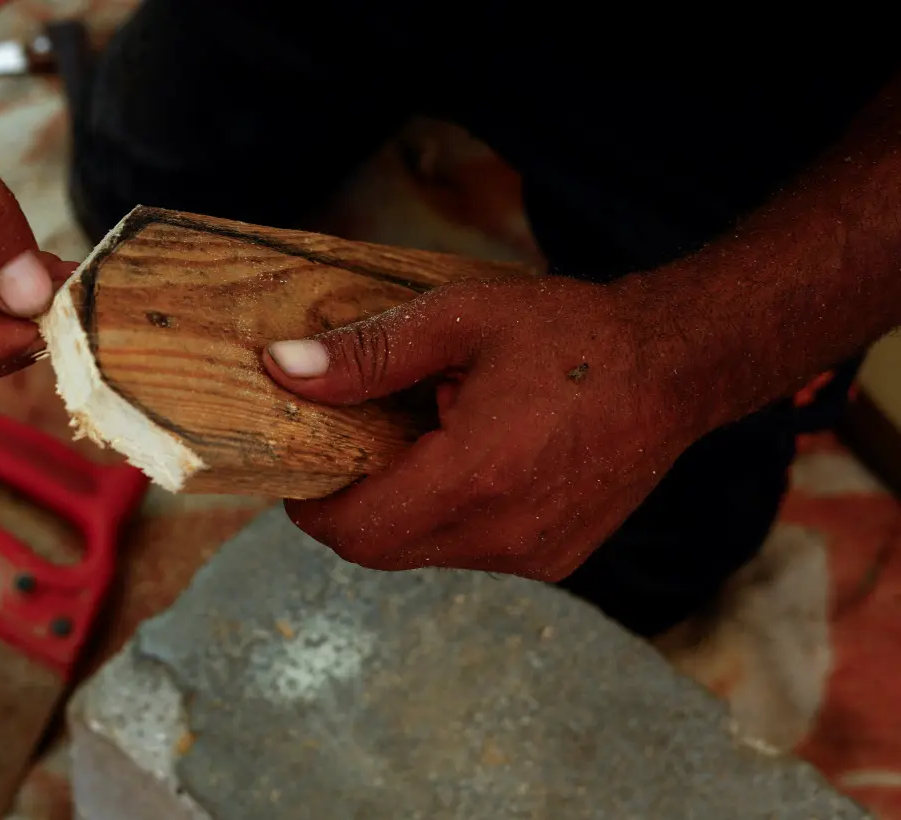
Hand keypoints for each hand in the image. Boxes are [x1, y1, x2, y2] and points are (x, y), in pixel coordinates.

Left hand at [262, 275, 701, 580]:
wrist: (675, 367)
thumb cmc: (572, 335)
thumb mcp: (460, 321)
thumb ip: (367, 354)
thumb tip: (282, 370)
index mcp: (474, 477)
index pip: (354, 530)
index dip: (311, 506)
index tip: (301, 467)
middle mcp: (503, 534)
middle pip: (380, 550)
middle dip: (350, 509)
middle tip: (351, 449)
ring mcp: (534, 557)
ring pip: (422, 553)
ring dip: (399, 512)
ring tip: (418, 445)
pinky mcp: (556, 561)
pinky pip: (467, 552)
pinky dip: (446, 519)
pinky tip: (466, 465)